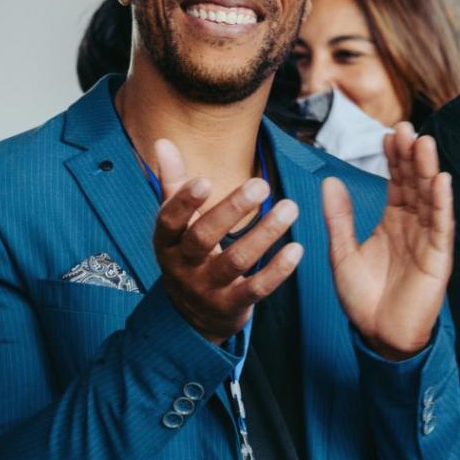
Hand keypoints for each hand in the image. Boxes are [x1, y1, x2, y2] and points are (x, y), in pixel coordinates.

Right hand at [149, 138, 301, 345]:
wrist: (192, 316)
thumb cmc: (188, 256)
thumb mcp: (176, 226)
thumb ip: (173, 185)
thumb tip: (163, 143)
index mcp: (167, 241)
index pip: (170, 219)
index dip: (185, 201)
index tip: (205, 180)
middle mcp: (182, 266)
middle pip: (203, 237)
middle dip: (232, 210)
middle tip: (262, 184)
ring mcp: (206, 289)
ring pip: (235, 261)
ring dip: (265, 234)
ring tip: (290, 208)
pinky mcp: (231, 306)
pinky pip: (256, 289)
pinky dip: (277, 270)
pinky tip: (296, 249)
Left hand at [324, 122, 452, 358]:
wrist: (378, 337)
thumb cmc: (363, 299)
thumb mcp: (342, 253)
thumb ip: (339, 217)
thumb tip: (329, 181)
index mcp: (392, 222)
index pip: (397, 182)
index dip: (394, 158)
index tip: (389, 134)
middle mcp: (413, 226)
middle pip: (415, 183)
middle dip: (411, 156)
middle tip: (406, 128)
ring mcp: (427, 241)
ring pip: (429, 198)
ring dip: (428, 171)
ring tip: (424, 143)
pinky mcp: (438, 259)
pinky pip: (441, 226)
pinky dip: (442, 203)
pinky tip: (442, 180)